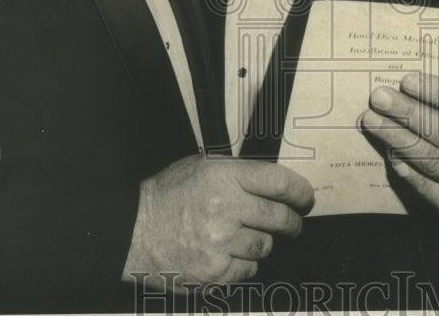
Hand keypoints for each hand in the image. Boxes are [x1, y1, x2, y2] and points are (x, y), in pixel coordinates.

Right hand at [124, 154, 314, 285]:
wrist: (131, 232)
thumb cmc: (167, 196)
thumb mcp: (201, 167)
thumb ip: (238, 173)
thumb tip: (275, 183)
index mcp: (224, 176)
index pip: (280, 183)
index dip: (301, 192)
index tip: (306, 199)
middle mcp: (226, 208)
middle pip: (281, 218)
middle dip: (292, 221)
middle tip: (291, 222)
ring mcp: (221, 242)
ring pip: (266, 246)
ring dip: (262, 242)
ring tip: (243, 236)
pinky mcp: (215, 272)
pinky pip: (249, 269)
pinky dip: (244, 264)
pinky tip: (228, 254)